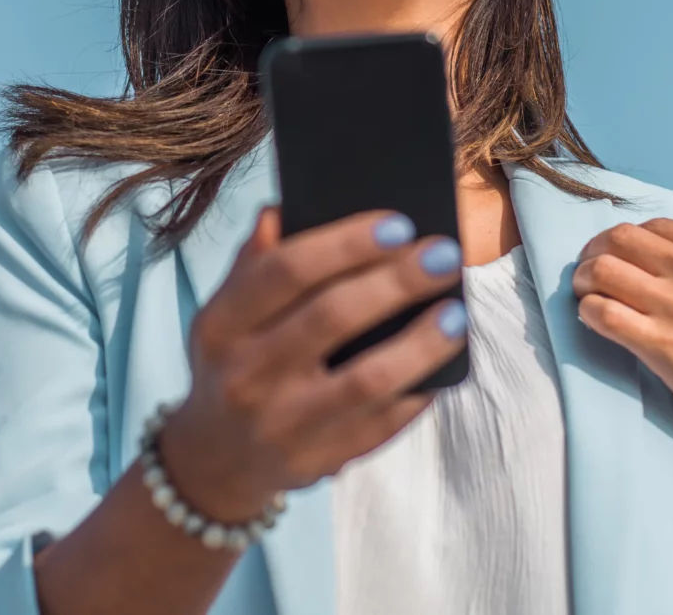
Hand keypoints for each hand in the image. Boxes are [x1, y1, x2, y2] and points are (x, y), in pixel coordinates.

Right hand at [157, 206, 466, 521]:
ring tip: (456, 313)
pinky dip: (417, 392)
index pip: (286, 270)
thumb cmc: (232, 362)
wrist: (216, 457)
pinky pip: (380, 425)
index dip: (346, 243)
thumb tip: (281, 211)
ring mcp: (282, 425)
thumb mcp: (224, 312)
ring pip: (367, 379)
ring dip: (421, 343)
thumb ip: (253, 263)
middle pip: (332, 317)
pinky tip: (442, 367)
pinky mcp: (317, 462)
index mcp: (221, 325)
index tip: (399, 224)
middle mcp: (246, 375)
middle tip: (444, 255)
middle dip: (397, 281)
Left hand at [571, 219, 672, 456]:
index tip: (616, 257)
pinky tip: (595, 321)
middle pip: (615, 239)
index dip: (623, 241)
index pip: (649, 226)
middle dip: (593, 253)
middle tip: (589, 273)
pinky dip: (588, 312)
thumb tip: (651, 257)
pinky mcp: (659, 343)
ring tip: (588, 296)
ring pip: (600, 270)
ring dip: (583, 281)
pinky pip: (601, 312)